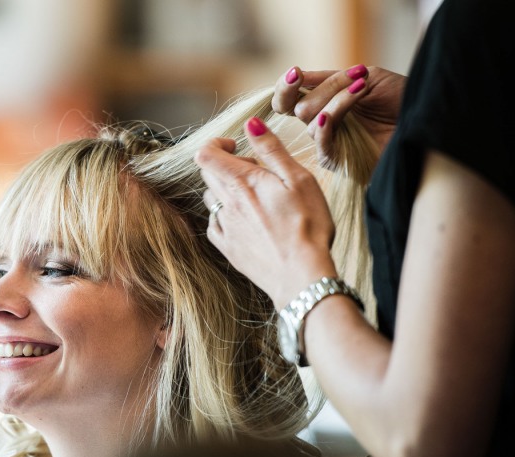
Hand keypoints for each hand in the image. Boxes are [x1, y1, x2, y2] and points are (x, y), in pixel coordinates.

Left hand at [195, 117, 337, 309]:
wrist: (301, 275)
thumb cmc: (308, 226)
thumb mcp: (298, 179)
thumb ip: (272, 149)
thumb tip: (251, 124)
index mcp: (243, 183)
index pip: (206, 154)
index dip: (216, 144)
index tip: (236, 146)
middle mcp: (227, 204)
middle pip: (208, 174)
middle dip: (225, 164)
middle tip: (253, 170)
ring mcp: (225, 228)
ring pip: (211, 198)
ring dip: (225, 190)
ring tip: (253, 196)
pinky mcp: (228, 249)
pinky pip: (214, 224)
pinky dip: (224, 215)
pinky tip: (244, 219)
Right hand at [272, 65, 405, 169]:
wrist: (424, 119)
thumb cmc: (399, 98)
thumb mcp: (364, 76)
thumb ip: (328, 78)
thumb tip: (296, 75)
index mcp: (323, 102)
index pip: (287, 99)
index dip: (285, 88)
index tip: (294, 74)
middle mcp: (322, 122)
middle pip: (297, 109)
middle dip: (325, 90)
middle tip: (354, 78)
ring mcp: (329, 142)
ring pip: (312, 123)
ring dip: (338, 102)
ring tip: (364, 89)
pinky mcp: (339, 161)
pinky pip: (322, 147)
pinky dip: (324, 129)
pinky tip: (329, 118)